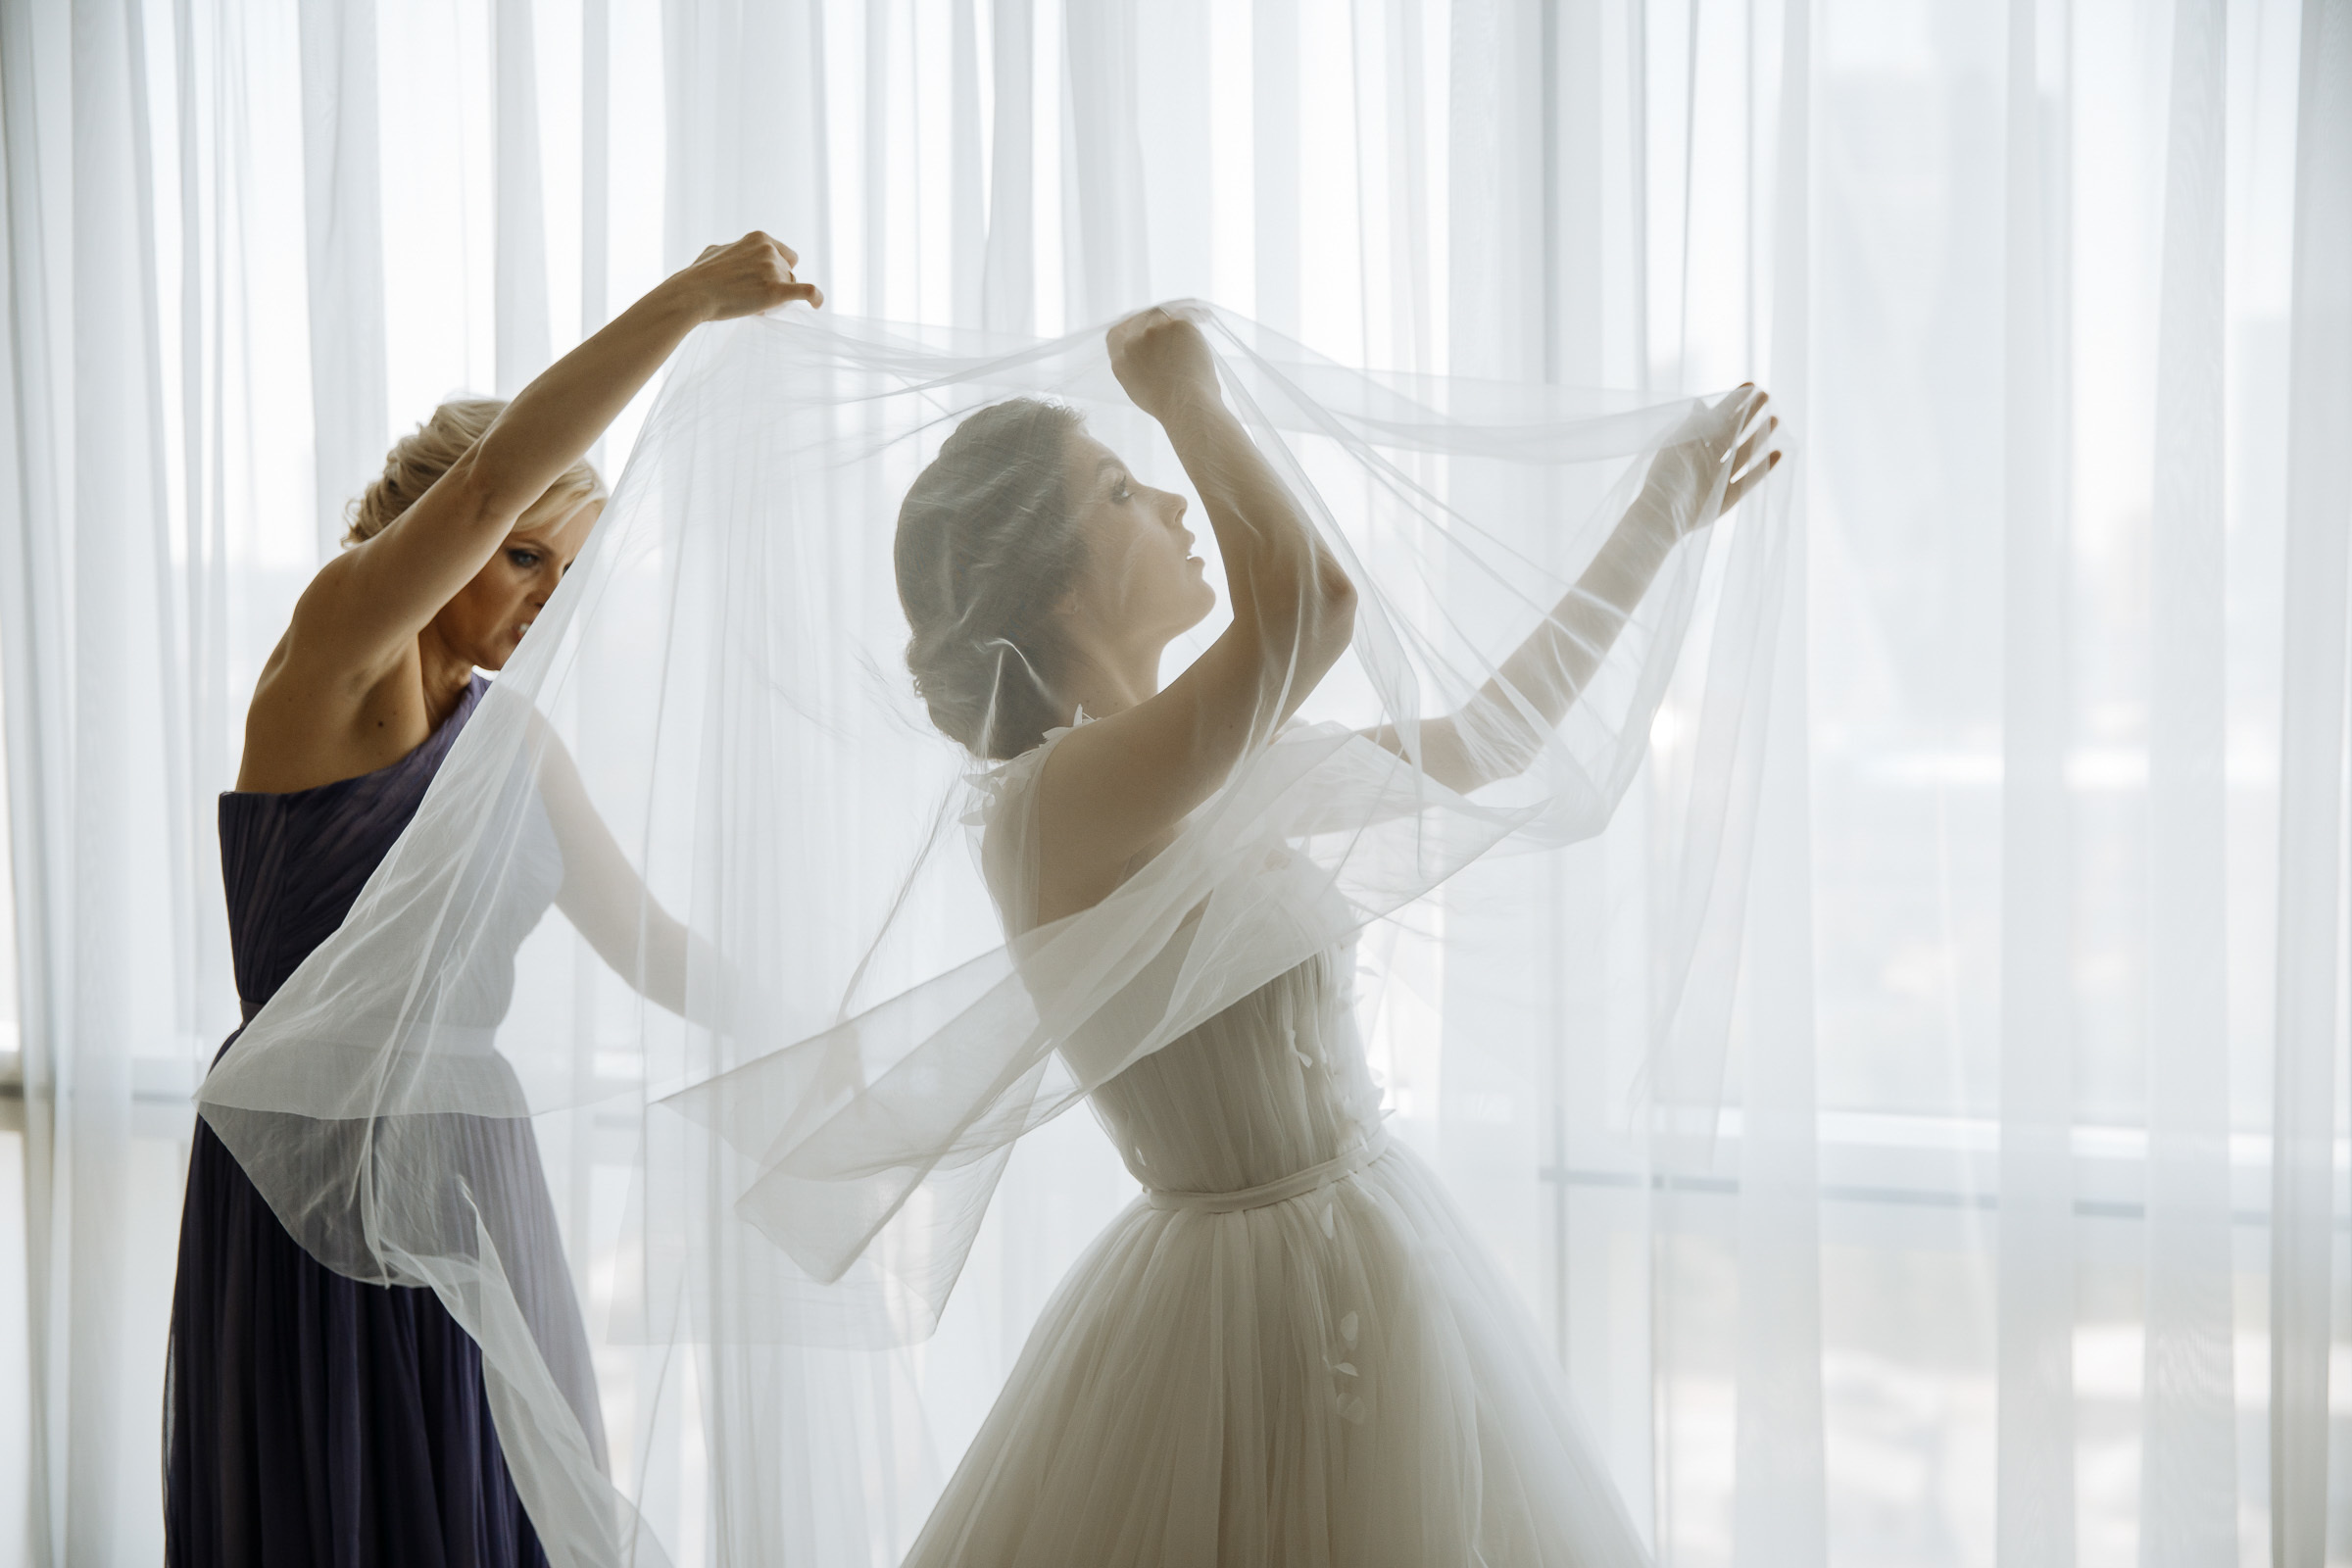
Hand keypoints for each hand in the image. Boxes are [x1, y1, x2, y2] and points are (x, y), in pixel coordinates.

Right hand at [669, 232, 821, 321]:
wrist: (693, 294)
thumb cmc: (700, 275)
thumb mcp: (716, 250)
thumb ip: (734, 250)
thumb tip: (735, 252)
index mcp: (759, 238)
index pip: (785, 254)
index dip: (778, 269)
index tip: (764, 279)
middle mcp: (770, 250)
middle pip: (788, 272)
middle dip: (776, 283)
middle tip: (752, 295)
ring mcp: (774, 270)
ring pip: (789, 287)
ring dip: (778, 296)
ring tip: (753, 303)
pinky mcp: (777, 291)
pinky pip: (807, 292)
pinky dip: (815, 297)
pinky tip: (817, 304)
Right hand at [1108, 307, 1221, 423]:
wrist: (1186, 404)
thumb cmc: (1169, 405)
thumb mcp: (1137, 387)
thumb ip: (1135, 364)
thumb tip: (1148, 350)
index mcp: (1120, 359)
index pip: (1117, 332)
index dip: (1131, 327)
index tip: (1145, 328)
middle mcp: (1133, 341)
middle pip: (1142, 318)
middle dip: (1156, 321)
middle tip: (1174, 328)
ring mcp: (1154, 330)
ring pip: (1164, 315)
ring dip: (1176, 321)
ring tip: (1192, 331)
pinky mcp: (1177, 325)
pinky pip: (1185, 315)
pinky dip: (1196, 316)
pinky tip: (1205, 319)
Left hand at [1634, 384, 1779, 539]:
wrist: (1661, 515)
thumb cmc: (1664, 479)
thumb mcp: (1676, 447)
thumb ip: (1692, 427)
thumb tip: (1701, 403)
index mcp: (1694, 446)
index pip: (1718, 419)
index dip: (1734, 402)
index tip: (1751, 386)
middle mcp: (1708, 460)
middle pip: (1734, 433)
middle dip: (1750, 414)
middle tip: (1767, 396)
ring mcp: (1719, 479)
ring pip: (1744, 454)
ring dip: (1759, 437)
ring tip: (1774, 419)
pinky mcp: (1727, 498)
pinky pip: (1749, 480)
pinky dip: (1763, 468)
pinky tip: (1778, 453)